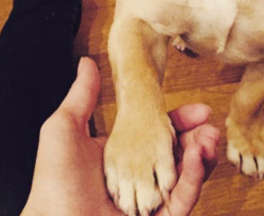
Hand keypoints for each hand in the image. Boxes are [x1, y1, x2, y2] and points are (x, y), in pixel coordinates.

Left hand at [21, 58, 219, 215]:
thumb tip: (87, 61)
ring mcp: (150, 203)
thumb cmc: (53, 182)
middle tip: (210, 127)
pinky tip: (197, 159)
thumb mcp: (65, 129)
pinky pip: (182, 201)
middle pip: (179, 157)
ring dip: (201, 157)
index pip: (160, 135)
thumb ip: (82, 96)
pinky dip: (193, 179)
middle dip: (198, 140)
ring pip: (186, 178)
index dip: (181, 122)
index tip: (201, 109)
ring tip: (208, 138)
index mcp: (123, 157)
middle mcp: (140, 179)